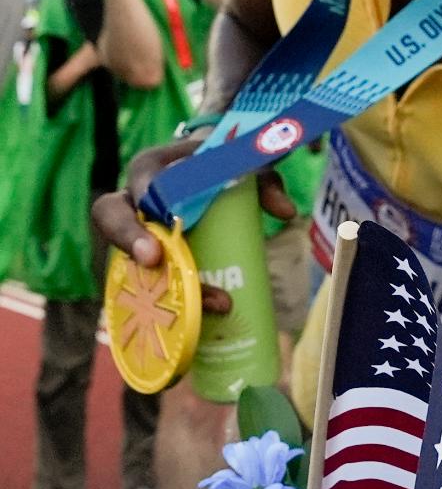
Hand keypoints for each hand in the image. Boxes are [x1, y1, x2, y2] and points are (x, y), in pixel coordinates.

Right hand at [91, 133, 296, 314]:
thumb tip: (285, 212)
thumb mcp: (245, 168)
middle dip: (127, 237)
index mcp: (156, 168)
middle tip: (152, 260)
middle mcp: (134, 198)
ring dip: (159, 283)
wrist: (208, 178)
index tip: (163, 219)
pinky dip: (165, 301)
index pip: (141, 175)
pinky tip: (195, 320)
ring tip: (208, 303)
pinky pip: (138, 282)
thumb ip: (265, 182)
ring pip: (124, 256)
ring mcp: (132, 231)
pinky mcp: (138, 261)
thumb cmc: (223, 171)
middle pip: (110, 214)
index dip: (147, 193)